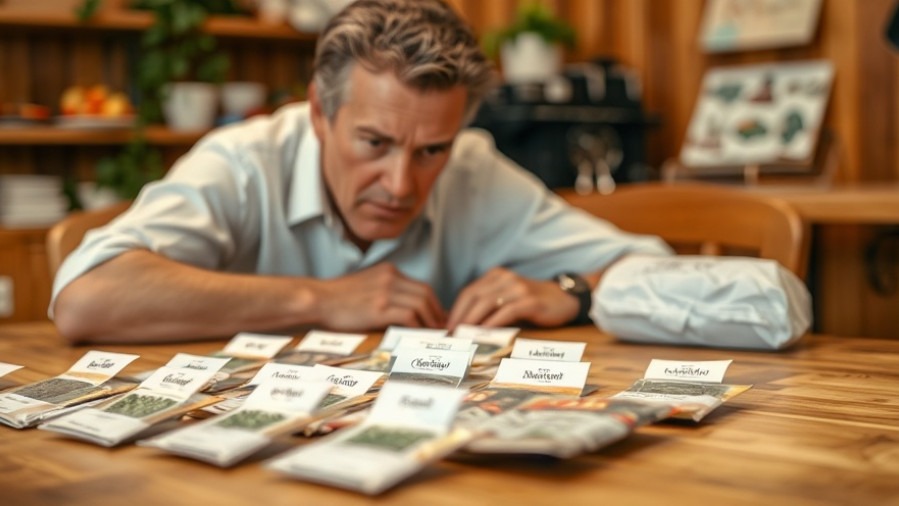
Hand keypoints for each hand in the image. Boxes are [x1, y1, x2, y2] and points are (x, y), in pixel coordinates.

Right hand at [307, 263, 445, 330]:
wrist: (317, 299)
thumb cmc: (338, 299)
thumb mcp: (366, 285)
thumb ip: (386, 292)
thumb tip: (406, 311)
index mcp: (389, 271)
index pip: (421, 287)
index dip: (434, 304)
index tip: (438, 319)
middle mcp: (390, 278)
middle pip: (426, 294)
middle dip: (437, 313)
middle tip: (441, 329)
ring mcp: (385, 291)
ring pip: (421, 304)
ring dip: (431, 321)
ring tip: (433, 336)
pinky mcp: (379, 307)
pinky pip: (409, 315)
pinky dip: (418, 326)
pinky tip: (418, 336)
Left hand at [446, 267, 578, 329]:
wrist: (565, 299)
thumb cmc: (533, 303)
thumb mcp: (508, 299)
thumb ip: (489, 306)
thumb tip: (463, 326)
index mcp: (496, 276)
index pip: (469, 292)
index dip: (455, 310)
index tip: (446, 327)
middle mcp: (505, 278)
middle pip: (474, 296)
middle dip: (459, 317)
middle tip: (450, 335)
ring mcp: (518, 288)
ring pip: (486, 303)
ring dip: (472, 321)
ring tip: (463, 336)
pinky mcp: (530, 300)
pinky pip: (505, 311)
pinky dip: (492, 323)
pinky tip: (484, 334)